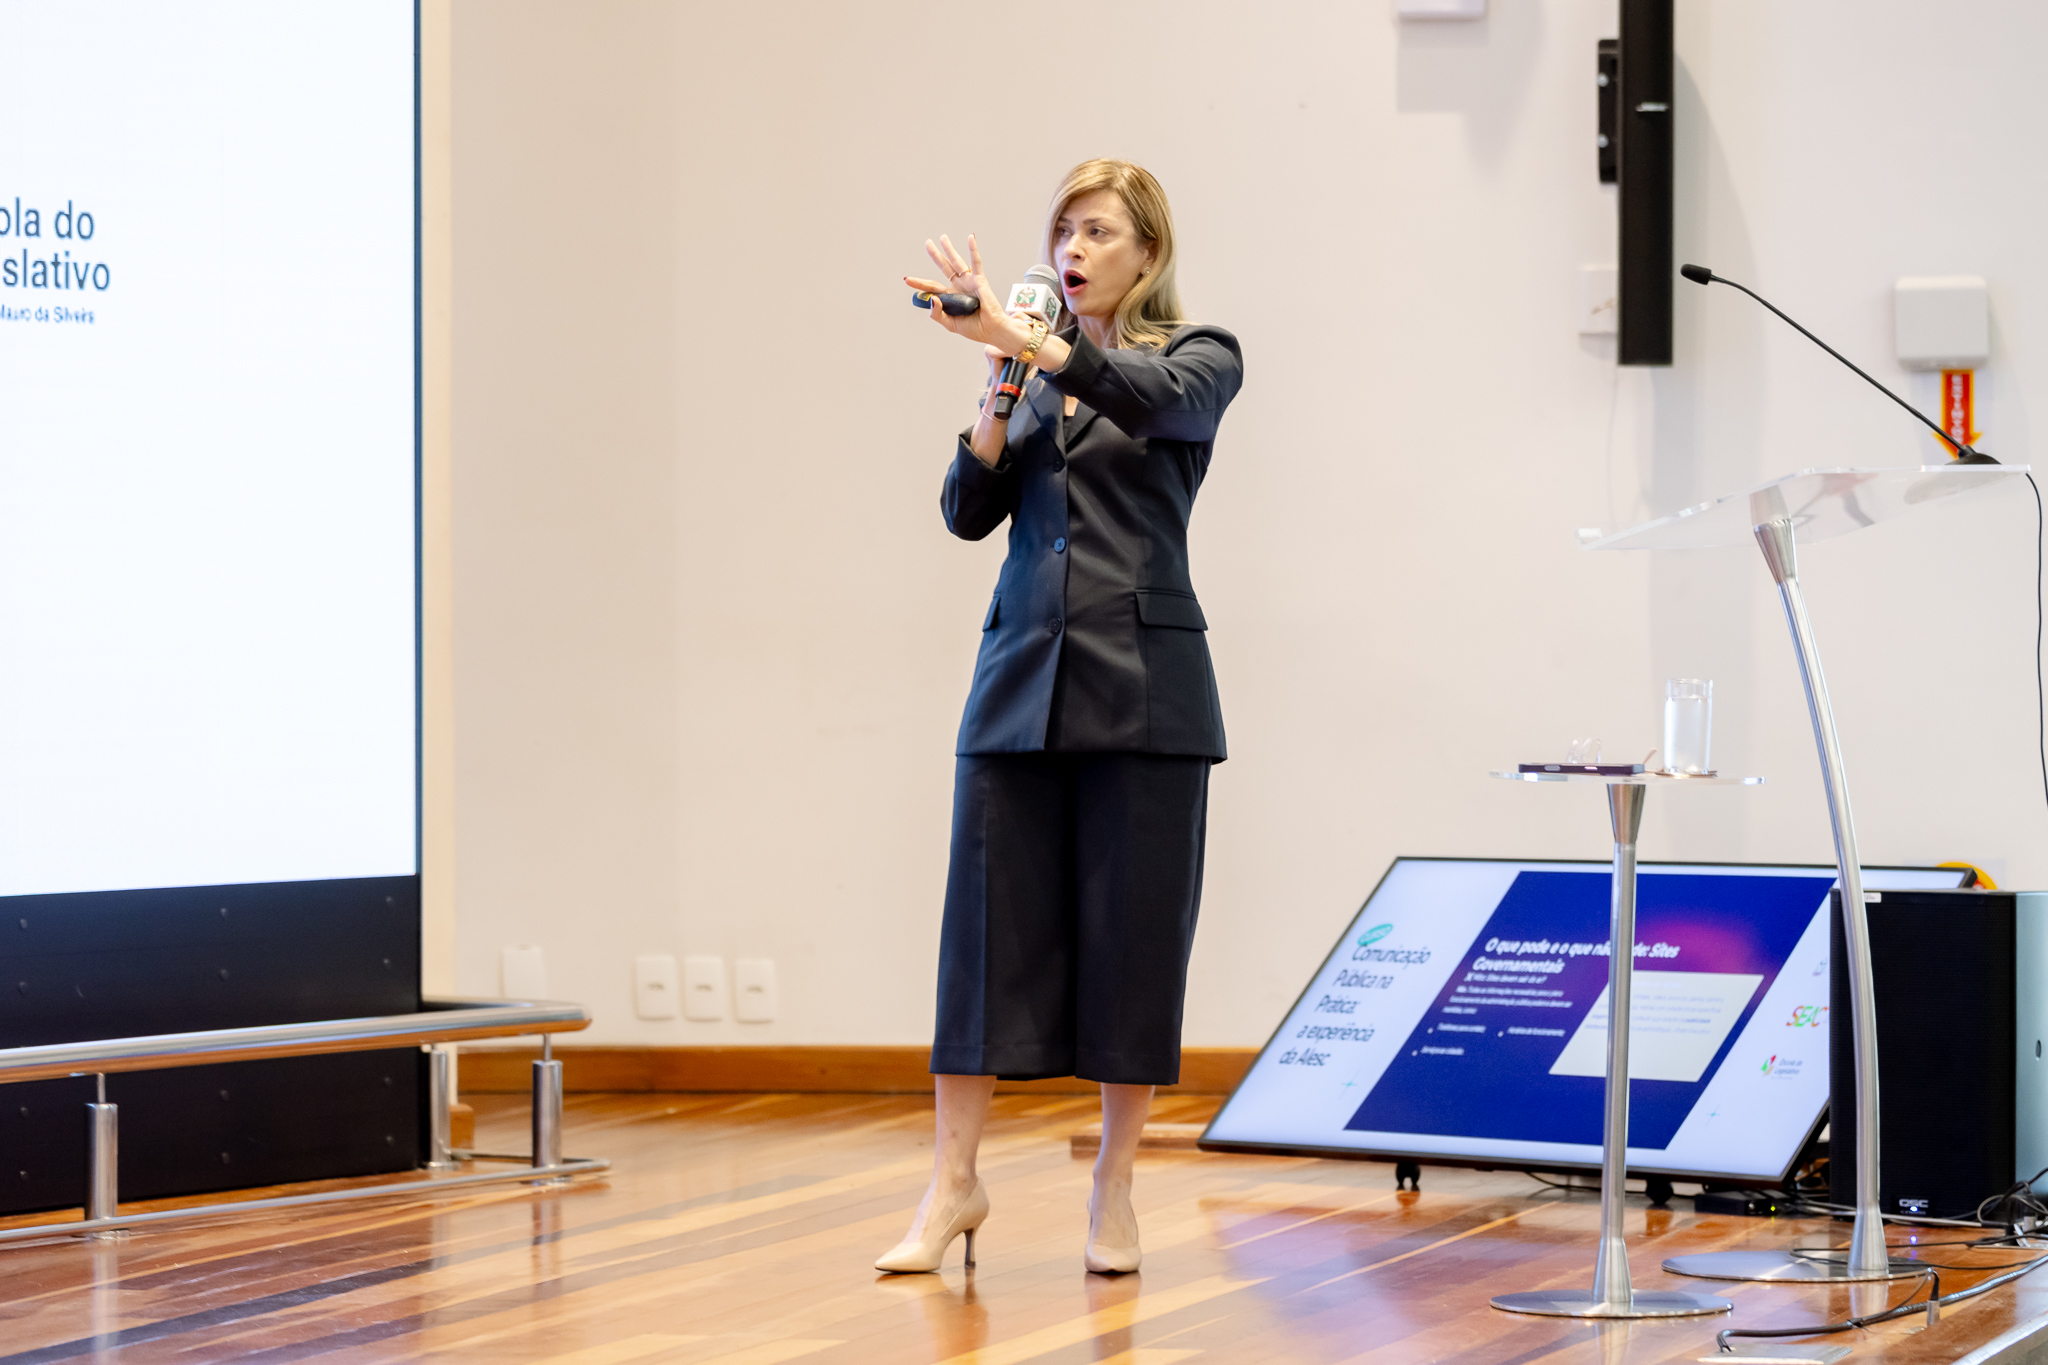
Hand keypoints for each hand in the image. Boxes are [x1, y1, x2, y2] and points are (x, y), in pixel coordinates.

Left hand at [904, 234, 1031, 353]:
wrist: (991, 330)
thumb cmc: (974, 329)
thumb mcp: (949, 323)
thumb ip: (937, 314)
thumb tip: (931, 298)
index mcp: (951, 297)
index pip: (932, 287)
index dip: (919, 283)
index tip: (907, 280)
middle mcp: (959, 287)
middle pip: (944, 267)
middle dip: (935, 255)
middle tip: (928, 243)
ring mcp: (968, 282)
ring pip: (956, 262)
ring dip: (949, 249)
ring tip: (943, 237)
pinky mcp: (979, 280)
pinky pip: (975, 263)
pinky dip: (973, 250)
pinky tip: (970, 238)